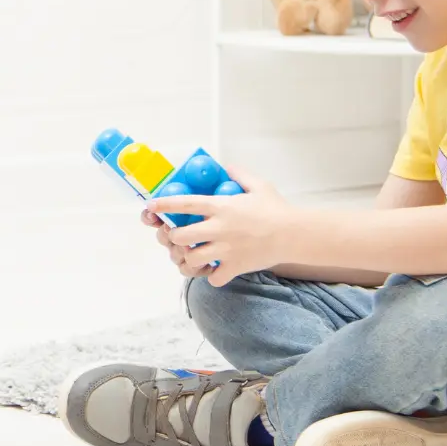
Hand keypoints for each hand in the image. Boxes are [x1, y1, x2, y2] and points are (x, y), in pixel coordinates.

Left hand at [147, 164, 297, 286]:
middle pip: (180, 236)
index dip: (164, 204)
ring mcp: (226, 249)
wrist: (295, 234)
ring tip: (192, 256)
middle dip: (173, 238)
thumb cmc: (277, 209)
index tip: (151, 205)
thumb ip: (239, 175)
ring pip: (191, 258)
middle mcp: (219, 228)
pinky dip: (211, 277)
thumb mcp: (259, 185)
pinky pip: (213, 278)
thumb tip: (226, 166)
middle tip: (177, 237)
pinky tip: (215, 271)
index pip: (185, 203)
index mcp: (222, 206)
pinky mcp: (235, 267)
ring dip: (188, 259)